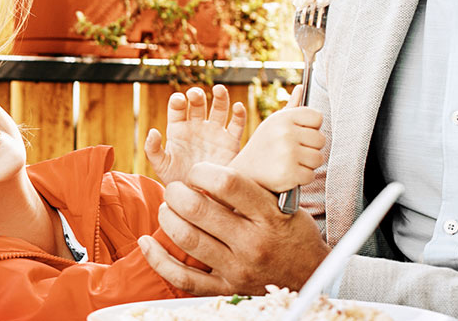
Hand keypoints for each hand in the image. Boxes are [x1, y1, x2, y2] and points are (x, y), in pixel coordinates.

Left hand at [138, 162, 327, 295]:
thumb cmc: (292, 232)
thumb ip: (251, 188)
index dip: (202, 171)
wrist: (309, 275)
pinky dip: (159, 259)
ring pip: (187, 239)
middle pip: (199, 209)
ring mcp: (237, 268)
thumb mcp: (282, 204)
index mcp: (268, 216)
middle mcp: (252, 242)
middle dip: (177, 193)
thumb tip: (211, 170)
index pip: (226, 184)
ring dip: (168, 218)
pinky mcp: (224, 287)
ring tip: (167, 208)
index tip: (196, 171)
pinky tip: (148, 242)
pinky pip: (183, 277)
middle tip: (174, 189)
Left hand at [144, 85, 247, 184]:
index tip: (179, 100)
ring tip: (219, 90)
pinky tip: (238, 107)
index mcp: (178, 129)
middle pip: (198, 104)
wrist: (200, 197)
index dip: (178, 101)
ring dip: (220, 97)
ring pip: (219, 109)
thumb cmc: (177, 181)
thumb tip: (152, 131)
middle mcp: (197, 127)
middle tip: (196, 95)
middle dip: (197, 96)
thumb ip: (152, 149)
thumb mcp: (161, 166)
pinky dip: (239, 114)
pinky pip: (237, 125)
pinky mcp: (231, 142)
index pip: (178, 108)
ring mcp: (215, 132)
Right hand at [229, 86, 323, 191]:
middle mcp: (285, 133)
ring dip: (308, 165)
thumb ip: (291, 107)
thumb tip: (302, 87)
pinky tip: (288, 175)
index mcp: (283, 118)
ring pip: (318, 159)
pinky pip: (310, 176)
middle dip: (311, 149)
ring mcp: (287, 154)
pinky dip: (302, 178)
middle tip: (293, 152)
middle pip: (321, 140)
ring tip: (291, 163)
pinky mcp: (289, 174)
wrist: (244, 174)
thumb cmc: (263, 146)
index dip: (311, 128)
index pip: (317, 117)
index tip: (299, 135)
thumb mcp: (273, 124)